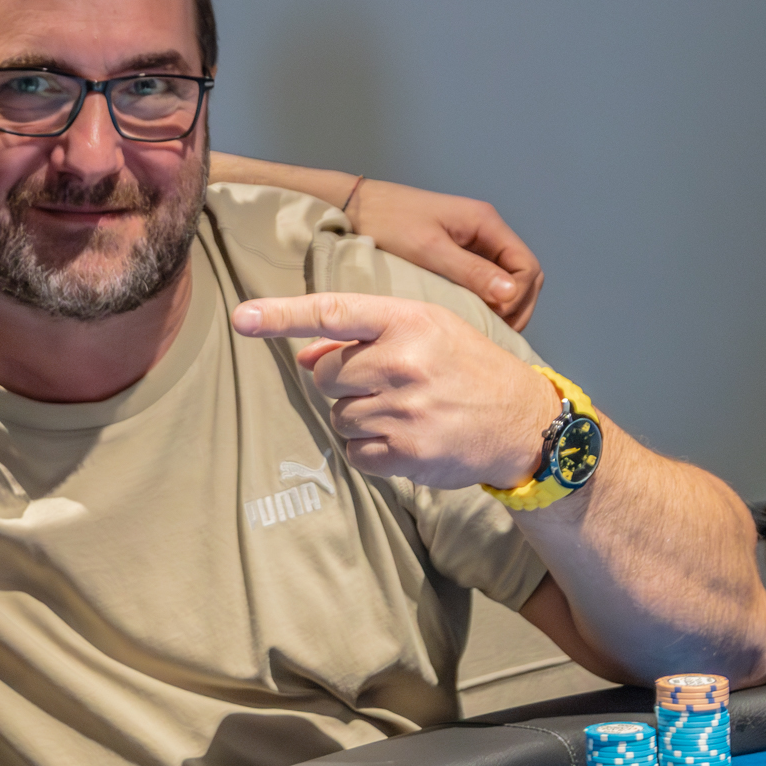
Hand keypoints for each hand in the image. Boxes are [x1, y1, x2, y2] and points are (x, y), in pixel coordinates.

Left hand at [233, 292, 561, 489]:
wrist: (524, 422)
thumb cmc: (466, 367)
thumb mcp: (425, 332)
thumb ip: (362, 338)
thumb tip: (303, 355)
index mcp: (409, 321)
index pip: (332, 313)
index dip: (281, 316)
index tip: (242, 318)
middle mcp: (405, 362)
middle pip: (325, 376)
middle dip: (344, 382)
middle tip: (387, 384)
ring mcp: (405, 410)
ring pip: (337, 416)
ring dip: (358, 417)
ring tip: (404, 410)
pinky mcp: (407, 453)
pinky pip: (353, 452)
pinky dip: (368, 449)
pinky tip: (403, 438)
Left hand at [347, 180, 543, 330]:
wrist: (353, 206)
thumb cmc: (386, 222)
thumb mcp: (429, 251)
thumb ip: (470, 272)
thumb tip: (511, 295)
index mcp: (485, 222)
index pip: (527, 267)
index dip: (519, 298)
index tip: (497, 320)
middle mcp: (486, 229)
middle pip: (522, 275)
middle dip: (516, 306)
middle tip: (494, 334)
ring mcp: (472, 241)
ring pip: (505, 279)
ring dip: (502, 305)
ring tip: (482, 331)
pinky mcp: (456, 252)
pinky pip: (483, 279)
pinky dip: (484, 299)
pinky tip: (468, 318)